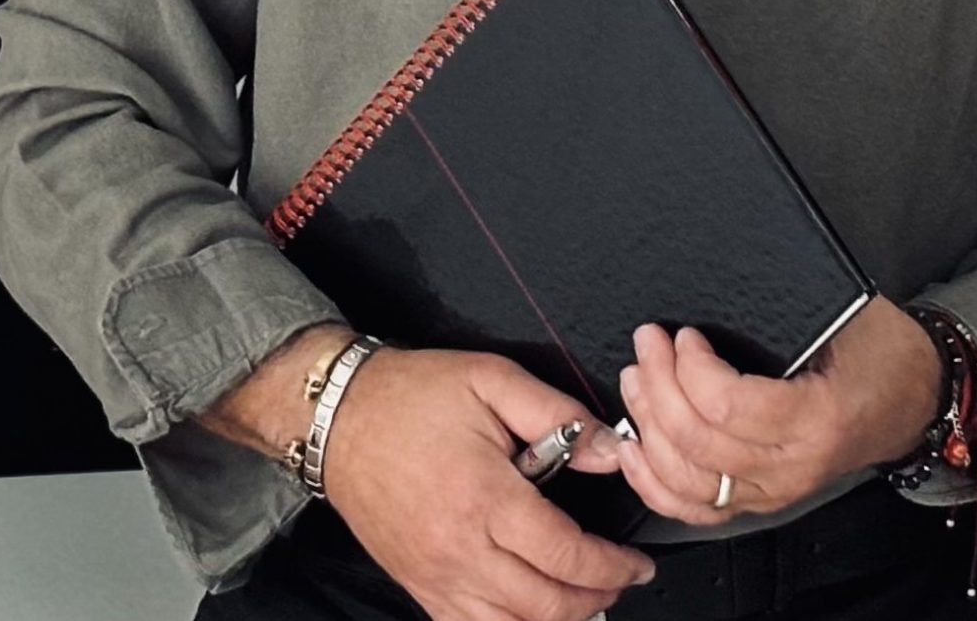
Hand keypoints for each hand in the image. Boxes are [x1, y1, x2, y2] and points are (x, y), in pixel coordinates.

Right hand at [322, 346, 656, 620]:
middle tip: (621, 579)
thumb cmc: (413, 396)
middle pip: (545, 605)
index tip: (637, 563)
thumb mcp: (492, 380)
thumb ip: (557, 413)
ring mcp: (436, 577)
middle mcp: (460, 549)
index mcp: (485, 498)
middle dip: (596, 598)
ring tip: (586, 598)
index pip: (565, 554)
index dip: (611, 566)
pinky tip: (530, 612)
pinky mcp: (419, 586)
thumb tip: (608, 449)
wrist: (339, 418)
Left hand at [615, 296, 941, 525]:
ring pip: (691, 480)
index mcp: (818, 417)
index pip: (731, 406)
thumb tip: (722, 275)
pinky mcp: (763, 499)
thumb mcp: (847, 314)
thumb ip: (790, 307)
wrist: (916, 400)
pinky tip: (636, 451)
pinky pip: (698, 509)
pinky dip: (657, 484)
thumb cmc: (883, 351)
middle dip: (659, 387)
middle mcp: (794, 465)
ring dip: (650, 429)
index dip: (691, 370)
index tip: (684, 335)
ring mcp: (777, 490)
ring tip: (636, 381)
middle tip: (648, 344)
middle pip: (700, 442)